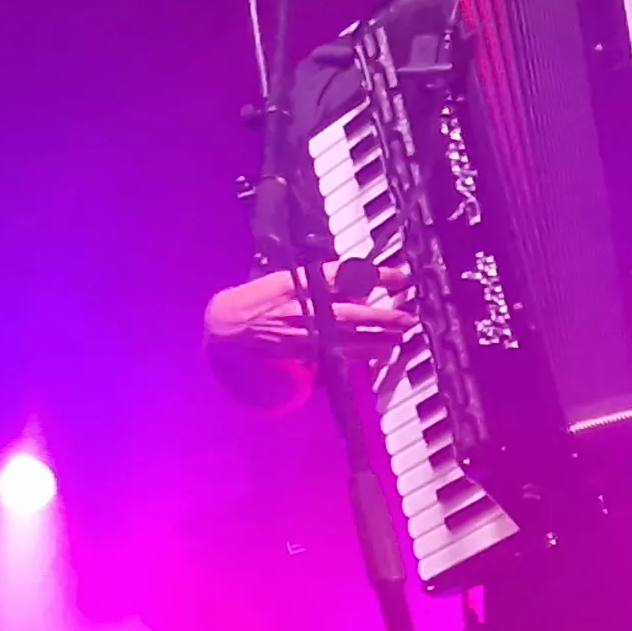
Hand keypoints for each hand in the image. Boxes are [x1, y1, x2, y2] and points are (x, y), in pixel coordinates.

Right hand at [204, 262, 410, 360]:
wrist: (224, 326)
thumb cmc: (254, 299)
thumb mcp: (285, 278)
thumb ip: (321, 281)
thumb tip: (356, 286)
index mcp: (299, 284)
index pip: (346, 276)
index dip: (377, 276)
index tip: (401, 276)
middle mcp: (302, 309)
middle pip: (353, 313)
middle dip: (384, 317)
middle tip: (407, 318)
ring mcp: (302, 334)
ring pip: (348, 338)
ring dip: (378, 339)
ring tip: (399, 337)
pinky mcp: (299, 352)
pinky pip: (335, 354)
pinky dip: (359, 354)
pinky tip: (376, 354)